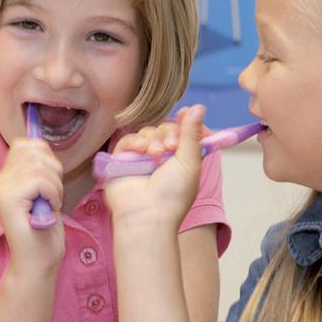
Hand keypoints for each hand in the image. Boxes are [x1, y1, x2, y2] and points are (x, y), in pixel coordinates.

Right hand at [0, 138, 64, 273]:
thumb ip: (38, 167)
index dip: (48, 160)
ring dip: (55, 186)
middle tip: (51, 197)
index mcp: (3, 177)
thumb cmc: (44, 230)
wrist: (37, 262)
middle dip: (54, 172)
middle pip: (35, 151)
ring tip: (49, 205)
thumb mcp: (43, 190)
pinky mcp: (6, 198)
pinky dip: (53, 194)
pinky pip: (40, 180)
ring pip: (40, 166)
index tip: (50, 185)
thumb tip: (40, 142)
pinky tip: (48, 210)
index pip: (27, 145)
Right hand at [103, 105, 205, 227]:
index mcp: (180, 159)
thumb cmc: (173, 195)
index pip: (181, 132)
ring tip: (156, 155)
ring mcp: (140, 159)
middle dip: (169, 133)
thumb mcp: (190, 162)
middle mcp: (160, 158)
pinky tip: (142, 151)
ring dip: (153, 139)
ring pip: (146, 132)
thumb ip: (192, 133)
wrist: (147, 215)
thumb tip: (199, 107)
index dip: (183, 123)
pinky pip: (127, 140)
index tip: (185, 115)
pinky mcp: (121, 161)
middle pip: (164, 128)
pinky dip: (135, 142)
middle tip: (171, 147)